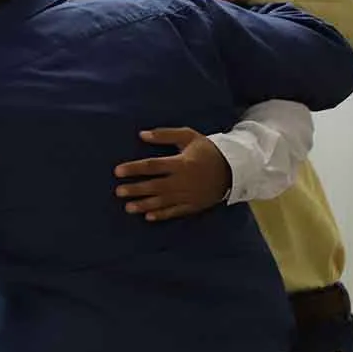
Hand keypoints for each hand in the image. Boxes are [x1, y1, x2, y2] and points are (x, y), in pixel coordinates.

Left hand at [114, 127, 230, 220]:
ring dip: (144, 205)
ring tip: (128, 207)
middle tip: (118, 192)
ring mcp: (188, 195)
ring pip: (163, 202)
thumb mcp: (189, 137)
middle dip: (136, 189)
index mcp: (181, 163)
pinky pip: (176, 212)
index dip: (134, 168)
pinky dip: (162, 215)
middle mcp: (183, 181)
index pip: (152, 166)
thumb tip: (141, 134)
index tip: (118, 171)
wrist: (234, 168)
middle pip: (154, 186)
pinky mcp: (194, 205)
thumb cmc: (207, 150)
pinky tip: (148, 217)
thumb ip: (165, 135)